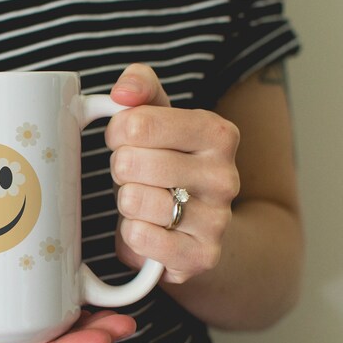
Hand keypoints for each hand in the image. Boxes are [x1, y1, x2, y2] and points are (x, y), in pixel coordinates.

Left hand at [105, 64, 240, 283]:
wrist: (202, 229)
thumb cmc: (170, 164)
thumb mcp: (159, 116)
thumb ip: (140, 86)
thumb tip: (123, 91)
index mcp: (218, 133)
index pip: (136, 123)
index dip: (118, 132)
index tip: (127, 139)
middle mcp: (225, 176)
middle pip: (129, 161)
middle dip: (121, 168)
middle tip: (137, 174)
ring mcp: (217, 220)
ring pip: (132, 199)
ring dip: (126, 202)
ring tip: (145, 200)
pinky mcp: (201, 256)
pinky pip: (140, 237)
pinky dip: (132, 234)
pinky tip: (149, 228)